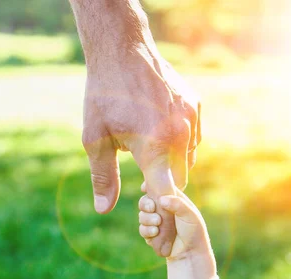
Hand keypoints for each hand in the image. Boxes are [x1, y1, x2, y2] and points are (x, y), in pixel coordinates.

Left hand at [83, 48, 199, 256]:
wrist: (122, 50)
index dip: (159, 208)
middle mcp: (180, 134)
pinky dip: (179, 143)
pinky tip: (158, 132)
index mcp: (155, 146)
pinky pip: (193, 137)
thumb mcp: (95, 139)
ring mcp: (191, 118)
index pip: (165, 194)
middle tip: (141, 179)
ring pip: (188, 157)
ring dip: (171, 163)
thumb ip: (103, 177)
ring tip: (146, 151)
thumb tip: (103, 209)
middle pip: (179, 178)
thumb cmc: (103, 95)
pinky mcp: (195, 104)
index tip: (152, 216)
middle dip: (162, 184)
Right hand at [138, 182, 215, 278]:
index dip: (149, 187)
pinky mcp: (151, 234)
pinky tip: (155, 233)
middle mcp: (162, 209)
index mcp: (172, 200)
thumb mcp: (190, 215)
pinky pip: (142, 229)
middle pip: (145, 201)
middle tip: (152, 208)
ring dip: (147, 219)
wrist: (190, 253)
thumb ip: (177, 204)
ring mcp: (156, 222)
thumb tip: (161, 199)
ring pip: (142, 215)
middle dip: (145, 204)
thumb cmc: (194, 231)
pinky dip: (147, 230)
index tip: (145, 188)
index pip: (157, 189)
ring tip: (157, 224)